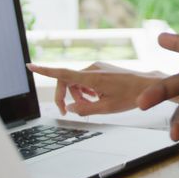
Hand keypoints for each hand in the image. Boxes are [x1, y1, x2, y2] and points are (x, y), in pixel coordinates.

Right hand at [27, 62, 164, 115]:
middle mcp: (92, 69)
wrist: (148, 86)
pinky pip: (85, 79)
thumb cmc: (131, 97)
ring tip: (89, 105)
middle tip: (66, 111)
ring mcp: (97, 68)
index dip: (44, 71)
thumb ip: (85, 109)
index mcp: (92, 77)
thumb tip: (70, 108)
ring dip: (77, 94)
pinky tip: (95, 98)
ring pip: (76, 81)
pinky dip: (85, 90)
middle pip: (66, 81)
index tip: (30, 66)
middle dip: (64, 96)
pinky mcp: (102, 69)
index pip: (62, 73)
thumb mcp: (106, 109)